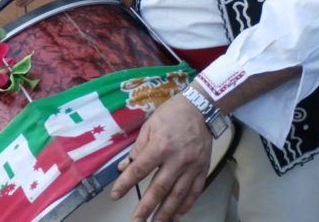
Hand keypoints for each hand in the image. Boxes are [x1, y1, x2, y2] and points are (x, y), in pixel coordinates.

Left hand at [111, 93, 211, 220]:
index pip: (140, 169)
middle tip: (136, 221)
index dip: (126, 184)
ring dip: (166, 212)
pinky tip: (178, 214)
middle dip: (146, 207)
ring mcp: (192, 166)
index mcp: (160, 146)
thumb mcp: (150, 125)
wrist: (200, 107)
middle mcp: (177, 159)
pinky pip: (195, 191)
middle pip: (159, 188)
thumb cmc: (172, 114)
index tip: (116, 195)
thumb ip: (138, 148)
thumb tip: (124, 167)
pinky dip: (187, 204)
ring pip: (178, 194)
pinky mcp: (203, 169)